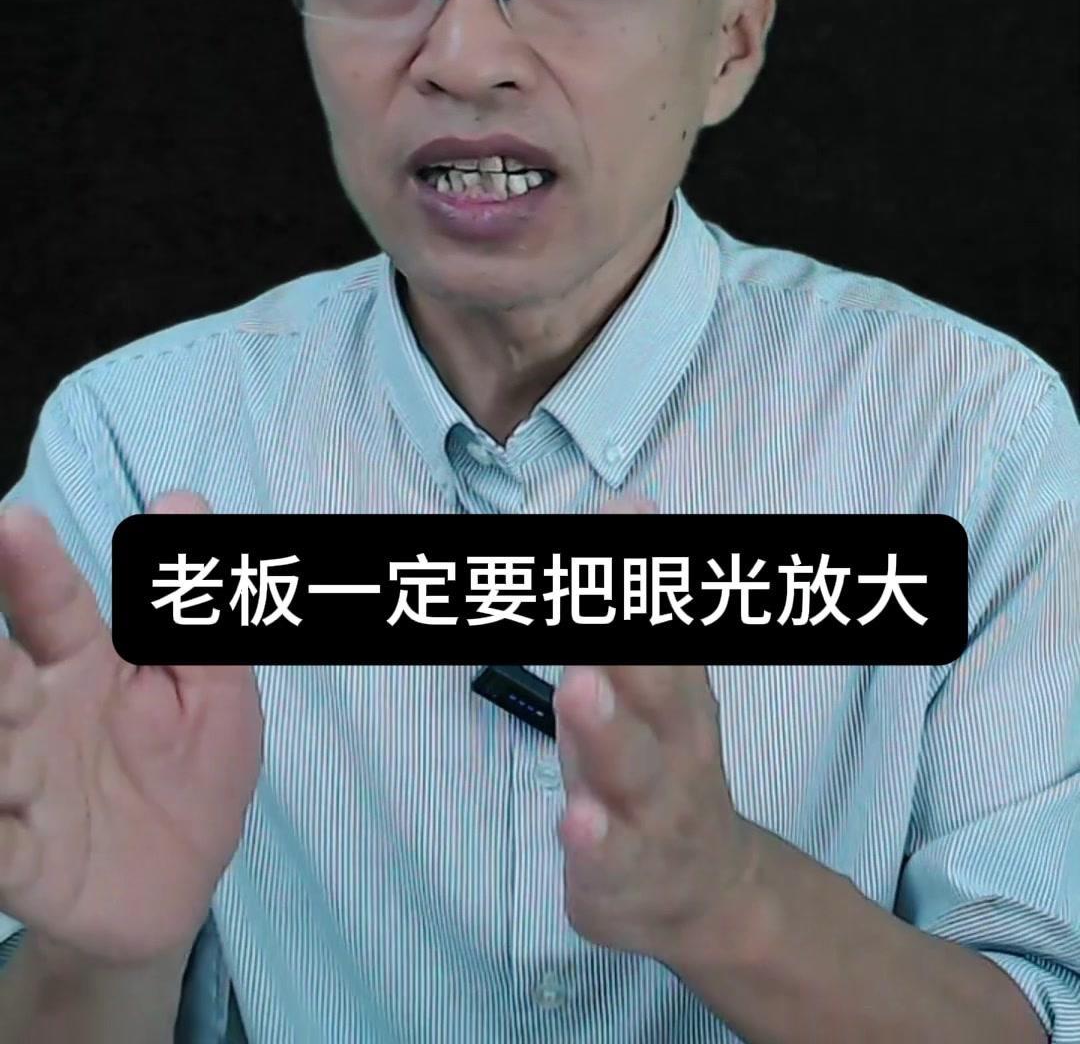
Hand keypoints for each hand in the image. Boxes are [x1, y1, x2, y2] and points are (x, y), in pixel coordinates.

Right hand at [0, 493, 263, 967]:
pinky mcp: (26, 861)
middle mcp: (41, 716)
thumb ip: (201, 605)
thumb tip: (179, 500)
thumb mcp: (217, 686)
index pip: (55, 605)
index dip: (33, 567)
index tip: (13, 525)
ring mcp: (27, 788)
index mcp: (87, 663)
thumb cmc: (192, 765)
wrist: (180, 884)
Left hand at [554, 497, 758, 975]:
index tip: (619, 515)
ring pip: (632, 768)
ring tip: (578, 689)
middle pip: (655, 687)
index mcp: (677, 690)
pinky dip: (595, 841)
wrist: (709, 893)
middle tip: (590, 599)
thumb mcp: (651, 681)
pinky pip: (611, 860)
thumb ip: (636, 604)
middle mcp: (674, 743)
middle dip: (626, 640)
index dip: (639, 570)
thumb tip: (629, 503)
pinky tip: (576, 820)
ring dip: (606, 727)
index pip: (661, 623)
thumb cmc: (658, 763)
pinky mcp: (623, 874)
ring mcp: (652, 810)